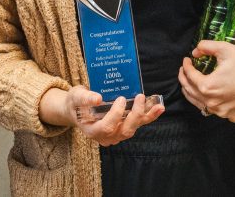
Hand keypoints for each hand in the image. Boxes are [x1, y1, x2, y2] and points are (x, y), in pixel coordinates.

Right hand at [39, 86, 163, 146]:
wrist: (78, 108)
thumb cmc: (76, 102)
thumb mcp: (76, 97)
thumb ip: (85, 98)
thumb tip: (98, 98)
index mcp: (92, 131)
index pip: (106, 127)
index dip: (116, 115)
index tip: (121, 99)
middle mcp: (106, 137)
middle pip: (124, 131)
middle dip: (135, 115)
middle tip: (139, 97)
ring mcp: (116, 134)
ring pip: (133, 128)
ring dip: (146, 117)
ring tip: (158, 106)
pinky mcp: (124, 127)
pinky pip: (138, 124)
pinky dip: (149, 116)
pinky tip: (159, 108)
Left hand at [178, 41, 234, 121]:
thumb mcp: (225, 48)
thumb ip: (206, 47)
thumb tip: (195, 52)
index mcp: (208, 86)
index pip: (189, 76)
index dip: (185, 66)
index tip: (186, 60)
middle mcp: (213, 103)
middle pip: (191, 92)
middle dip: (184, 80)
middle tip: (184, 71)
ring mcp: (222, 112)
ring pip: (200, 104)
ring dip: (193, 93)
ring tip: (191, 84)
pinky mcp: (232, 117)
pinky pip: (215, 110)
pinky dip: (209, 103)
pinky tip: (210, 94)